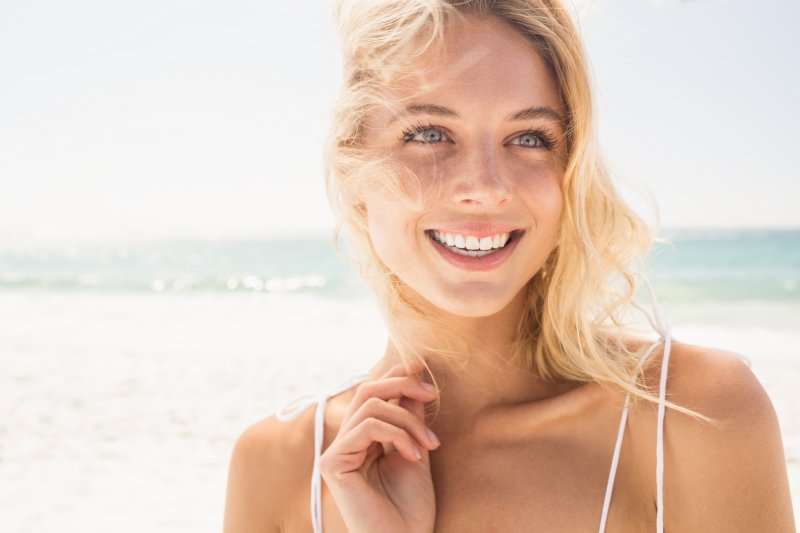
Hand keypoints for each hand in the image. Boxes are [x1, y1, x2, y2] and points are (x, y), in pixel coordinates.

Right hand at [319, 359, 439, 532]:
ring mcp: (336, 452)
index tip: (421, 366)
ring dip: (407, 418)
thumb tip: (414, 378)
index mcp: (363, 439)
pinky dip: (397, 433)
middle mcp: (346, 442)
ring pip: (371, 405)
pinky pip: (367, 426)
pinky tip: (413, 454)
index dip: (395, 375)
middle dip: (402, 384)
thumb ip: (410, 417)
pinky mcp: (332, 463)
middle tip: (432, 393)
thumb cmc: (410, 509)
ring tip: (429, 443)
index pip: (373, 393)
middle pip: (367, 390)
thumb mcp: (416, 451)